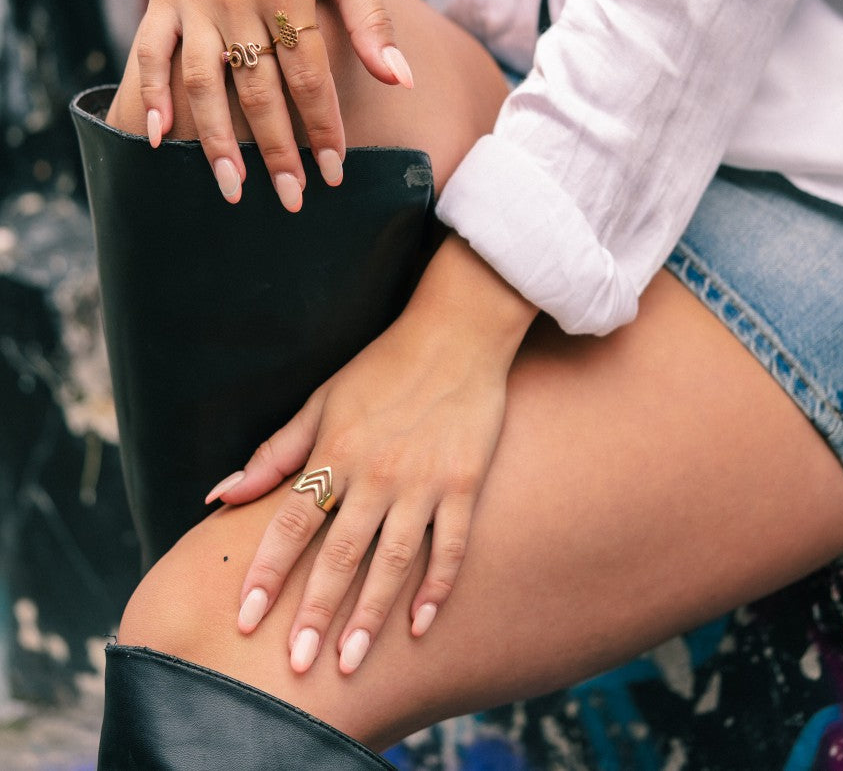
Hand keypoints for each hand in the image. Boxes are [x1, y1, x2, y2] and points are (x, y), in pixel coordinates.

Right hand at [134, 0, 411, 207]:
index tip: (333, 172)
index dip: (322, 128)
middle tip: (291, 199)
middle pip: (258, 89)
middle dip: (277, 151)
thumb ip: (371, 23)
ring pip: (203, 82)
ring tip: (232, 189)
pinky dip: (152, 95)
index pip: (308, 76)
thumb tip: (400, 81)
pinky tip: (159, 140)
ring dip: (216, 140)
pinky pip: (152, 51)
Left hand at [206, 237, 537, 673]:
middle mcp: (377, 472)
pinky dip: (436, 588)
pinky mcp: (464, 483)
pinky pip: (450, 546)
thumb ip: (275, 453)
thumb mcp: (322, 400)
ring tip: (351, 662)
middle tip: (297, 667)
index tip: (246, 619)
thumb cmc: (384, 365)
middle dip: (315, 614)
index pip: (292, 523)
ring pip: (392, 562)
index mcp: (336, 451)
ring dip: (370, 616)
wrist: (458, 331)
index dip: (267, 572)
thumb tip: (222, 495)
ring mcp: (424, 481)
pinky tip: (419, 627)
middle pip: (339, 555)